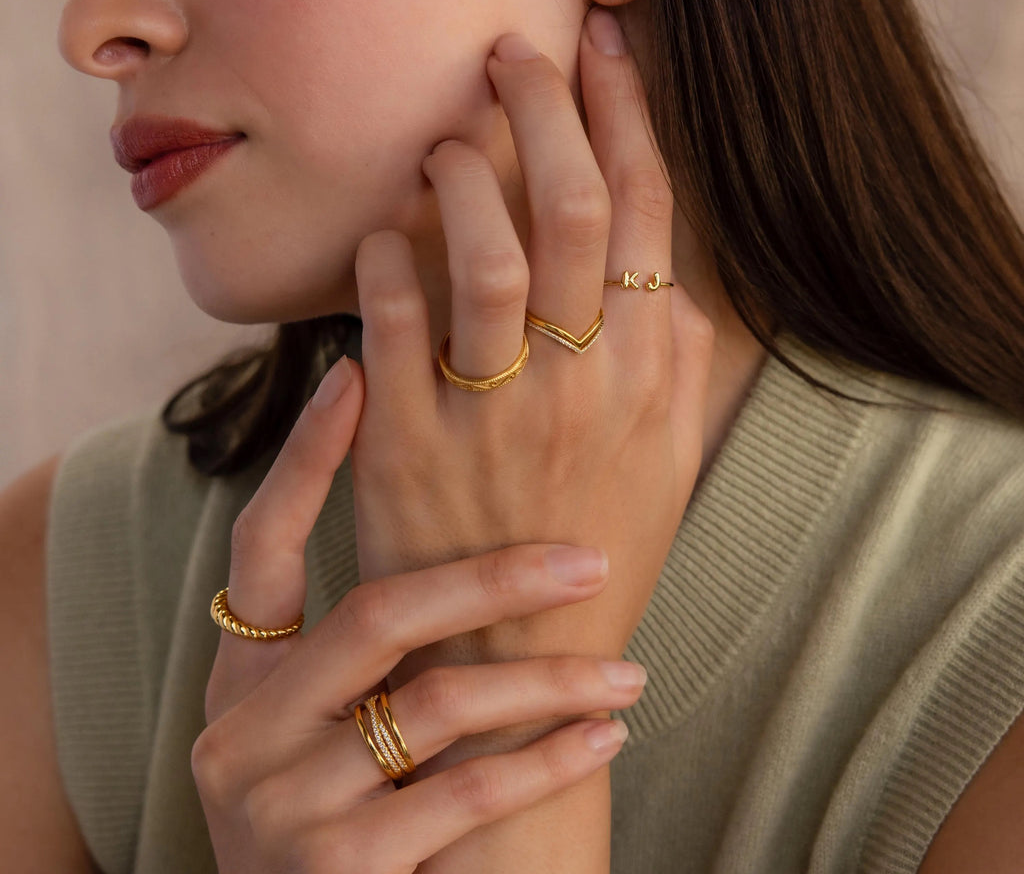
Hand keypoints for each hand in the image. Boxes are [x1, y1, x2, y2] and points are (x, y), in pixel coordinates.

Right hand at [194, 364, 643, 872]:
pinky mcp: (337, 873)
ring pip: (435, 706)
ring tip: (628, 673)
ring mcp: (282, 806)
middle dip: (493, 577)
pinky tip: (604, 734)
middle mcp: (243, 733)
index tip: (355, 371)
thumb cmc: (341, 812)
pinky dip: (547, 760)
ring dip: (546, 683)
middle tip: (590, 559)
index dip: (307, 457)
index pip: (261, 543)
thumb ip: (365, 648)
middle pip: (378, 611)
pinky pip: (463, 795)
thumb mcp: (323, 724)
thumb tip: (450, 533)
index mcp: (242, 681)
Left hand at [351, 9, 713, 667]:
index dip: (624, 116)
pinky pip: (392, 330)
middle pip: (569, 211)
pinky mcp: (406, 448)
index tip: (602, 48)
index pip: (643, 214)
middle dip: (544, 109)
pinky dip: (384, 265)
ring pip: (484, 259)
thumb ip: (679, 360)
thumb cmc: (597, 545)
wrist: (520, 659)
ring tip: (446, 142)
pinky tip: (381, 235)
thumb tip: (661, 270)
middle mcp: (577, 385)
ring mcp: (490, 416)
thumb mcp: (672, 459)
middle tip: (514, 51)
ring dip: (463, 178)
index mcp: (643, 375)